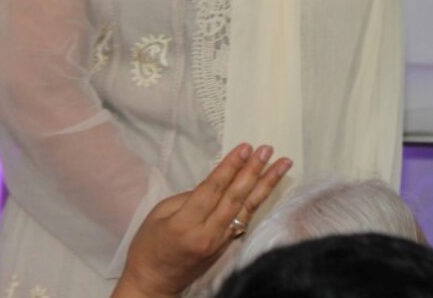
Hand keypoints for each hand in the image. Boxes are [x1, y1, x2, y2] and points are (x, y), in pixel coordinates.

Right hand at [111, 143, 292, 297]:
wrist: (153, 284)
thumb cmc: (149, 246)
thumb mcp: (159, 215)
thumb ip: (189, 197)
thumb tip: (217, 182)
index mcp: (184, 224)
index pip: (213, 190)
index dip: (230, 167)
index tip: (245, 148)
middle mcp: (207, 234)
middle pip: (234, 197)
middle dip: (253, 171)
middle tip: (266, 150)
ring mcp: (220, 242)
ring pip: (247, 208)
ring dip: (267, 183)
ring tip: (283, 164)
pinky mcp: (227, 247)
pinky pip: (245, 219)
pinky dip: (259, 200)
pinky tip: (270, 186)